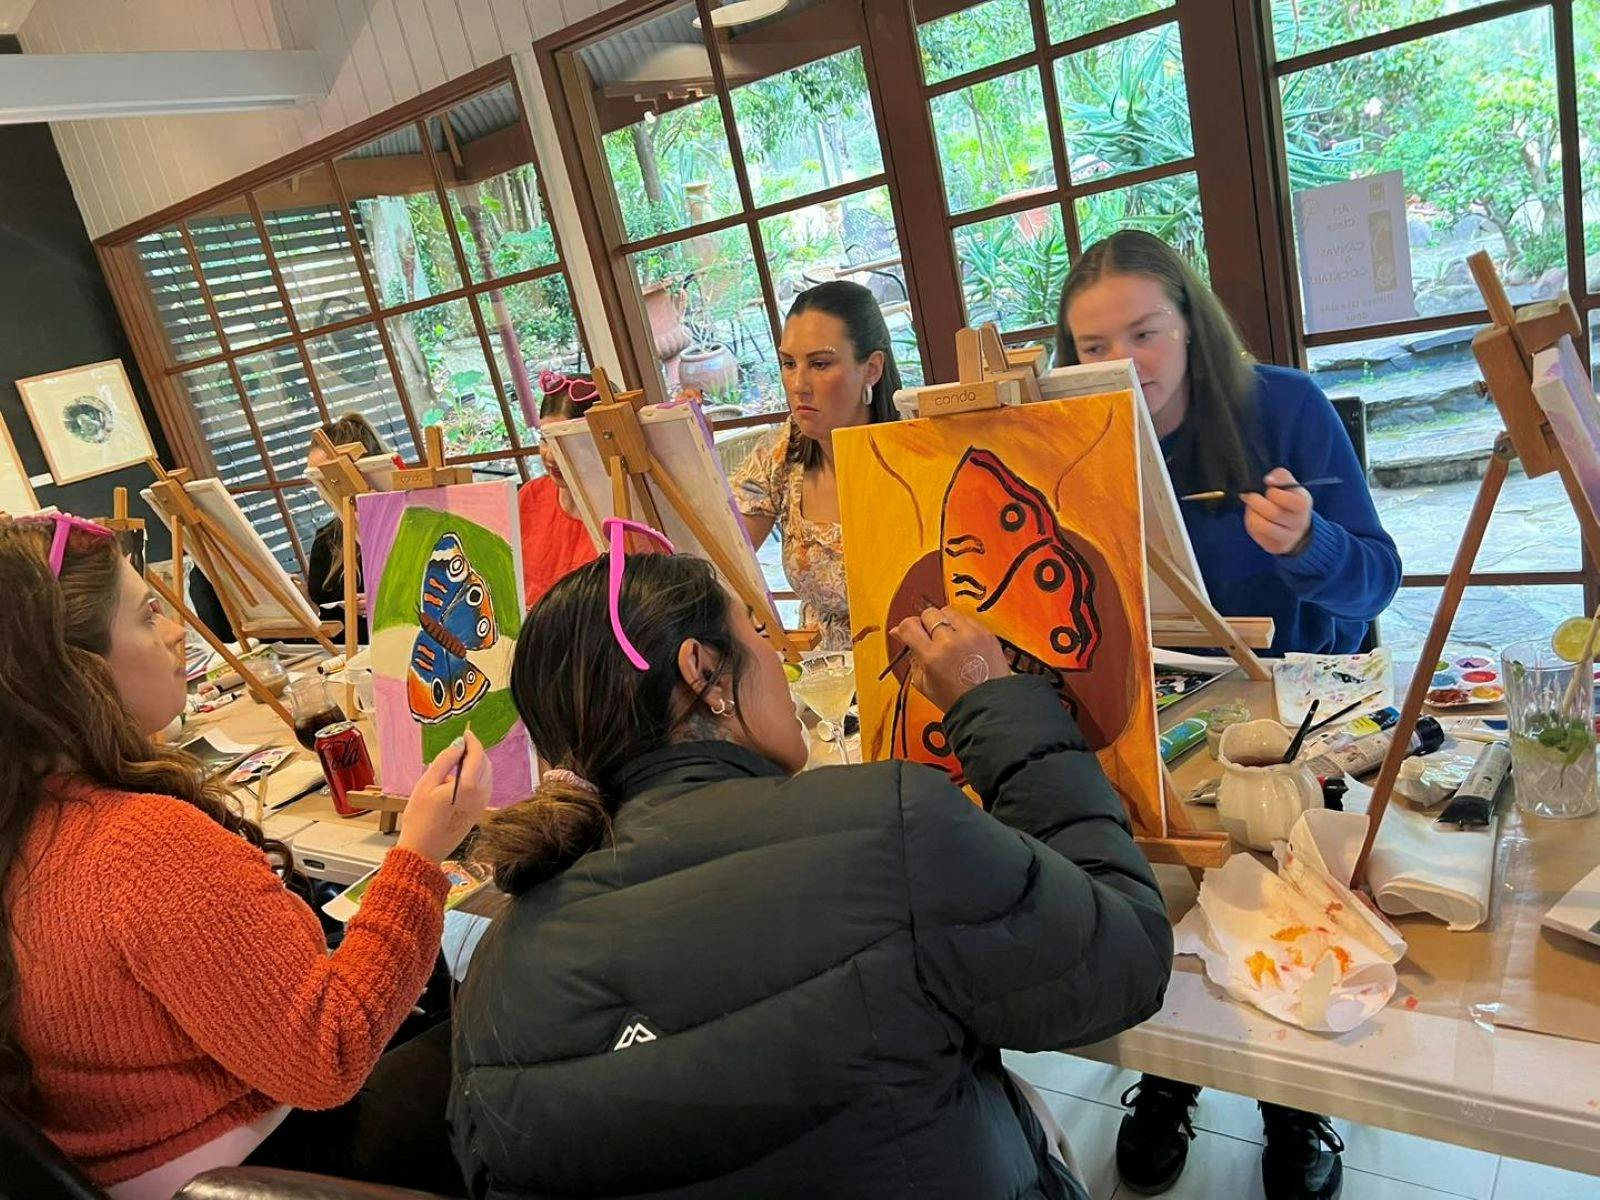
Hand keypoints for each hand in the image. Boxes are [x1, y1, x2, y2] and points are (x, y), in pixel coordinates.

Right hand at [397, 730, 492, 863]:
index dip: (473, 741)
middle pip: (485, 764)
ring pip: (487, 776)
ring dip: (476, 765)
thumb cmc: (419, 818)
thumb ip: (444, 761)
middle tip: (459, 746)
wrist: (423, 850)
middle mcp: (480, 795)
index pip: (477, 755)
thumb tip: (458, 745)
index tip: (465, 733)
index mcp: (468, 787)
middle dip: (475, 752)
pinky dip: (476, 778)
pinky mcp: (477, 813)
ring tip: (456, 761)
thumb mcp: (426, 784)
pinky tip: (458, 780)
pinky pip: (483, 788)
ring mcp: (481, 806)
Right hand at [891, 604, 1010, 712]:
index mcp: (932, 656)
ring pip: (948, 611)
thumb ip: (911, 656)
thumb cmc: (957, 698)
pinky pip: (967, 618)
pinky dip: (961, 627)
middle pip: (929, 614)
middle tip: (928, 637)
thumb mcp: (923, 683)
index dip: (905, 628)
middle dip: (925, 623)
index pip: (909, 626)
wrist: (988, 704)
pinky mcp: (986, 633)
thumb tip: (899, 634)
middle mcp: (950, 641)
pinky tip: (962, 641)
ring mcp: (970, 635)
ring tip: (947, 638)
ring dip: (944, 622)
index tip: (907, 632)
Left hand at [1240, 467, 1313, 555]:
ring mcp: (1287, 537)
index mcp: (1303, 504)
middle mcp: (1298, 522)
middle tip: (1250, 496)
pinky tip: (1255, 518)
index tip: (1268, 489)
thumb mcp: (1291, 486)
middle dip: (1255, 502)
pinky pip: (1256, 535)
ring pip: (1261, 526)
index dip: (1270, 491)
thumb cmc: (1290, 503)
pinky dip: (1251, 524)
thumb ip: (1281, 476)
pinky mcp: (1275, 546)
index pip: (1280, 496)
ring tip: (1252, 508)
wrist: (1299, 529)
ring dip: (1251, 514)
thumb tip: (1268, 480)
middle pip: (1271, 513)